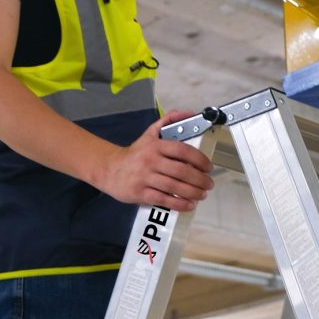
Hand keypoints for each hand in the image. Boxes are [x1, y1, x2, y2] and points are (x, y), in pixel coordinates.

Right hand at [98, 109, 213, 211]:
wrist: (109, 169)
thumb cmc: (135, 154)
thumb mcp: (150, 134)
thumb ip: (168, 121)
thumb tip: (189, 113)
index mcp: (155, 146)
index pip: (182, 151)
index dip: (199, 159)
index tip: (209, 167)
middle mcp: (150, 161)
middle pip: (181, 171)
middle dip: (200, 179)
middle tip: (209, 183)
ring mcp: (144, 178)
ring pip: (174, 187)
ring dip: (193, 192)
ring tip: (202, 194)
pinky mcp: (140, 193)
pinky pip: (163, 200)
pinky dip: (179, 204)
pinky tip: (189, 205)